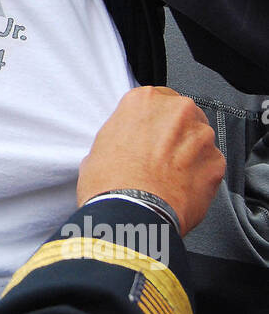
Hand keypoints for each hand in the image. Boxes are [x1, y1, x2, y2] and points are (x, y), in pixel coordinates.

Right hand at [77, 86, 224, 235]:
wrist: (132, 213)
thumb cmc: (110, 183)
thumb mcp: (97, 150)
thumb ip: (119, 138)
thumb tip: (122, 150)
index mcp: (144, 100)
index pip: (156, 100)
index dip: (152, 123)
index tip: (149, 137)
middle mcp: (177, 110)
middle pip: (182, 116)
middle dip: (174, 135)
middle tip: (159, 160)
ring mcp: (201, 135)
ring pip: (199, 140)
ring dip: (189, 155)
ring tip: (170, 179)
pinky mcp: (216, 161)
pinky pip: (210, 165)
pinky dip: (200, 176)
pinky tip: (182, 190)